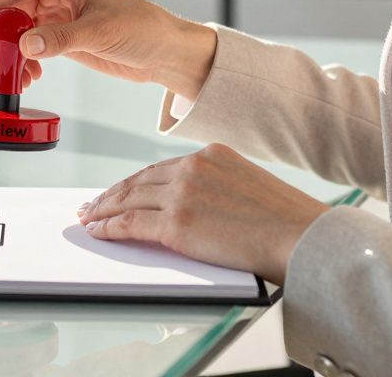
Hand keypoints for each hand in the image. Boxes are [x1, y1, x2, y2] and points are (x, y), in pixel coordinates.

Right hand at [0, 0, 216, 98]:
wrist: (163, 52)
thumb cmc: (143, 28)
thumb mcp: (101, 32)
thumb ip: (60, 38)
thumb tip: (25, 45)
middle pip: (5, 13)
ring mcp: (53, 15)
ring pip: (13, 34)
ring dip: (4, 56)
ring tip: (5, 79)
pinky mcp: (57, 37)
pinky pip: (27, 49)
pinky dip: (21, 64)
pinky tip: (27, 78)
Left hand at [77, 144, 328, 284]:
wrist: (302, 237)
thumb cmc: (287, 222)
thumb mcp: (248, 186)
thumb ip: (217, 187)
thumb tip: (195, 207)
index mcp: (210, 154)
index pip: (160, 169)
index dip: (135, 182)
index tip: (119, 190)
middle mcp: (192, 168)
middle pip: (138, 181)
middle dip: (111, 194)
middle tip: (91, 204)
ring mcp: (182, 194)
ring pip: (128, 200)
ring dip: (103, 210)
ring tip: (89, 218)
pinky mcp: (176, 224)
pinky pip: (130, 225)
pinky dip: (109, 228)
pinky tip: (98, 232)